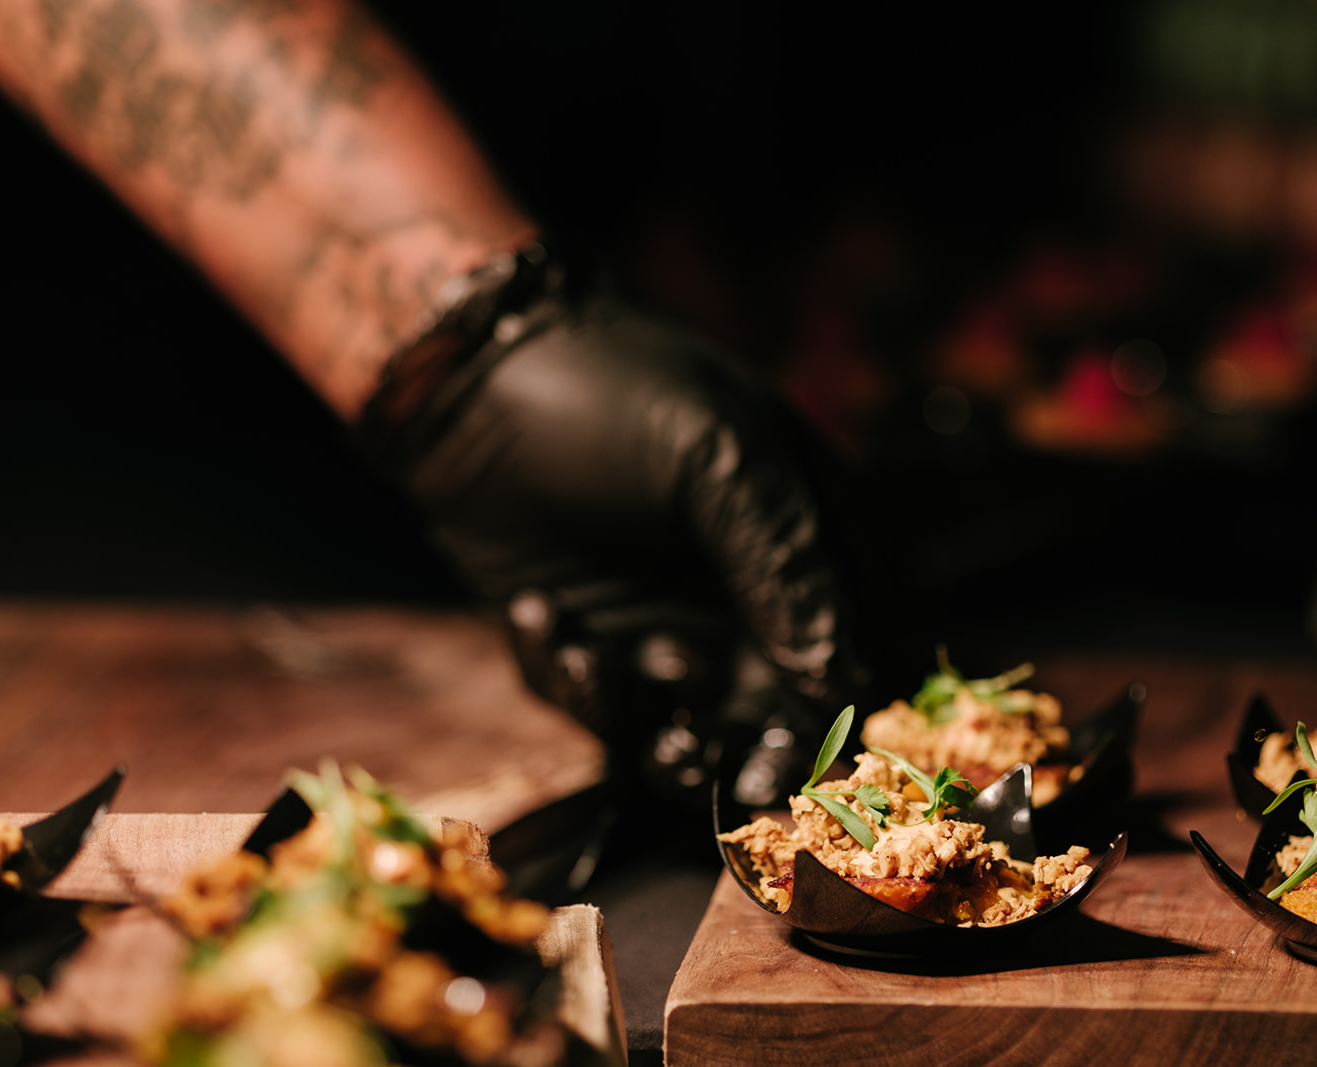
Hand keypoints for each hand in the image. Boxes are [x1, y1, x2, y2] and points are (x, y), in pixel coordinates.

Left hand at [358, 248, 865, 806]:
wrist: (473, 374)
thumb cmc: (616, 393)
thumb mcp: (722, 458)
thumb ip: (786, 565)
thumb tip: (837, 676)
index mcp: (799, 545)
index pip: (843, 653)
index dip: (825, 716)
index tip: (789, 759)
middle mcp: (737, 597)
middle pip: (763, 715)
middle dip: (735, 750)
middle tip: (696, 756)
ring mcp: (657, 621)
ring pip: (676, 726)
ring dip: (644, 722)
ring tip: (600, 665)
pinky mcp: (583, 641)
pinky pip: (591, 705)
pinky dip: (568, 678)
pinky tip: (539, 612)